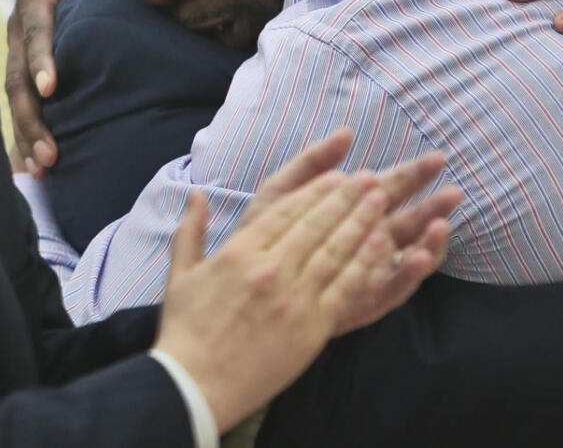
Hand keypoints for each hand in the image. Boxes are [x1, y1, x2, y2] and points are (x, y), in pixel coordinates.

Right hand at [5, 0, 104, 176]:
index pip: (36, 30)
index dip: (42, 59)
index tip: (52, 89)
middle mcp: (22, 22)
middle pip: (19, 75)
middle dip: (31, 118)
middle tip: (49, 158)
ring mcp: (22, 41)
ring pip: (18, 92)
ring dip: (26, 133)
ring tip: (41, 173)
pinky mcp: (30, 54)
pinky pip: (24, 95)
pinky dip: (26, 129)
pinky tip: (31, 166)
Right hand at [155, 131, 455, 431]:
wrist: (195, 385)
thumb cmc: (185, 332)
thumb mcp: (180, 274)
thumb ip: (191, 230)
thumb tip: (195, 193)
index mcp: (239, 252)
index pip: (286, 210)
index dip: (315, 190)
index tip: (337, 176)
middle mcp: (269, 268)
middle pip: (316, 223)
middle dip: (345, 197)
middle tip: (368, 179)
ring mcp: (293, 297)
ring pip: (335, 249)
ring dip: (361, 221)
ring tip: (381, 200)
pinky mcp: (311, 326)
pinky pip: (345, 287)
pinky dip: (365, 263)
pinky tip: (382, 245)